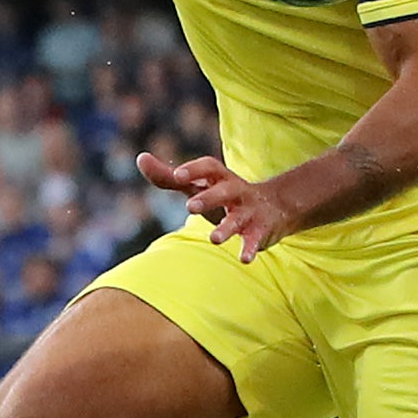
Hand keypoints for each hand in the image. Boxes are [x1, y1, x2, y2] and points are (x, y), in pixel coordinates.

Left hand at [140, 152, 295, 261]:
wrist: (276, 207)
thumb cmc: (225, 196)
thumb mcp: (198, 186)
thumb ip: (167, 177)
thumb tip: (140, 158)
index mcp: (219, 178)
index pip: (209, 167)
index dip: (194, 170)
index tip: (177, 175)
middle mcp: (235, 192)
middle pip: (223, 191)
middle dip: (208, 198)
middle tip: (189, 207)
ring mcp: (248, 212)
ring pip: (237, 219)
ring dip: (226, 228)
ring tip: (214, 239)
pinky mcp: (259, 231)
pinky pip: (254, 240)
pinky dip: (249, 249)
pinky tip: (244, 259)